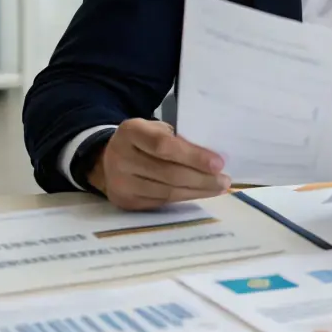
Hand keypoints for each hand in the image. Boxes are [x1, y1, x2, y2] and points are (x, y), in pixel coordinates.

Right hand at [89, 119, 230, 210]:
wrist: (107, 159)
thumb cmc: (143, 139)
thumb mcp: (156, 128)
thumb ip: (179, 138)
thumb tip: (213, 157)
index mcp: (131, 132)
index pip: (164, 145)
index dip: (194, 156)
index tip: (219, 163)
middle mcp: (121, 158)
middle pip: (168, 173)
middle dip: (201, 178)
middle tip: (224, 180)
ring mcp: (120, 183)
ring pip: (166, 192)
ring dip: (197, 191)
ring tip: (218, 188)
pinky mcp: (125, 202)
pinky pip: (160, 202)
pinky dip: (184, 198)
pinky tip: (199, 193)